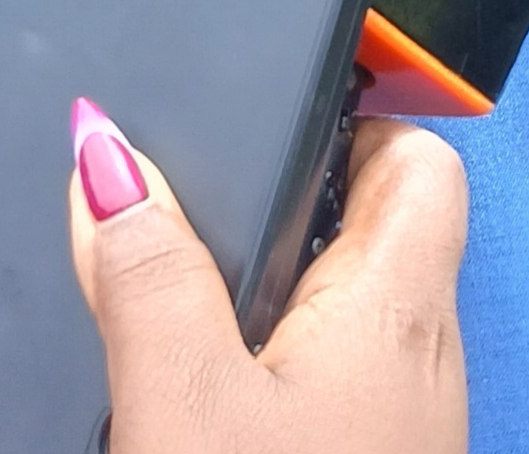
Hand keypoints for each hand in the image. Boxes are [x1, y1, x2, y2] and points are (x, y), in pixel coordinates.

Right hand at [71, 113, 465, 453]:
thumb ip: (150, 276)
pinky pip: (341, 377)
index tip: (267, 111)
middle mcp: (421, 354)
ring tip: (184, 300)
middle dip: (287, 206)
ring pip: (355, 309)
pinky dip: (278, 359)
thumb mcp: (183, 398)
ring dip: (277, 290)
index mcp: (397, 304)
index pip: (419, 157)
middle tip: (192, 211)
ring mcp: (405, 418)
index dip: (349, 117)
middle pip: (378, 227)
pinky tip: (213, 395)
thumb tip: (107, 156)